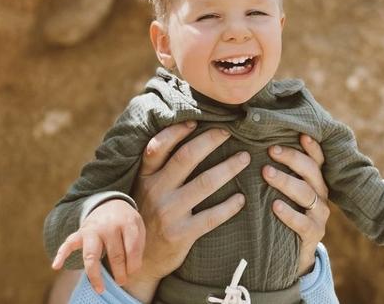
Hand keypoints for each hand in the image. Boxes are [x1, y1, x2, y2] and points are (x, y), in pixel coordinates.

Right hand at [51, 199, 144, 293]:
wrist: (109, 203)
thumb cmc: (126, 221)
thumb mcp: (138, 227)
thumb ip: (137, 246)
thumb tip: (131, 270)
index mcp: (127, 223)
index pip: (132, 248)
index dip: (133, 264)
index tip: (133, 272)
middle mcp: (109, 226)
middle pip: (115, 254)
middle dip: (119, 272)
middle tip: (122, 282)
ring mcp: (93, 230)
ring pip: (91, 255)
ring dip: (95, 274)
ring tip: (100, 288)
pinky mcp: (80, 233)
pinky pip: (68, 244)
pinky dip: (61, 254)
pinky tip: (56, 266)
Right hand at [124, 121, 248, 301]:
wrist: (139, 261)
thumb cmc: (146, 216)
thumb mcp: (143, 190)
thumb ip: (157, 168)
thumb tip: (183, 136)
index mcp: (145, 178)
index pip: (158, 147)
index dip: (177, 131)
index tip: (196, 122)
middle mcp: (155, 192)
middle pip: (187, 158)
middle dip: (211, 141)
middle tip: (229, 132)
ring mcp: (169, 213)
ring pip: (205, 183)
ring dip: (229, 167)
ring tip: (245, 158)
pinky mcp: (181, 234)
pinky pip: (212, 216)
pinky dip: (229, 206)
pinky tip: (242, 198)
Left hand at [263, 134, 329, 274]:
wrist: (294, 256)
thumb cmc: (283, 216)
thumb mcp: (284, 194)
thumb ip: (277, 173)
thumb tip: (255, 147)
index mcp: (315, 182)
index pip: (317, 160)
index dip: (311, 147)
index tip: (300, 134)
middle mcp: (320, 195)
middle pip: (311, 171)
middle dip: (292, 158)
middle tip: (271, 149)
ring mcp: (319, 215)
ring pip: (306, 193)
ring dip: (285, 181)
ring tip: (266, 173)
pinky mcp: (313, 234)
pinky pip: (303, 222)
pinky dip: (289, 213)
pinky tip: (275, 206)